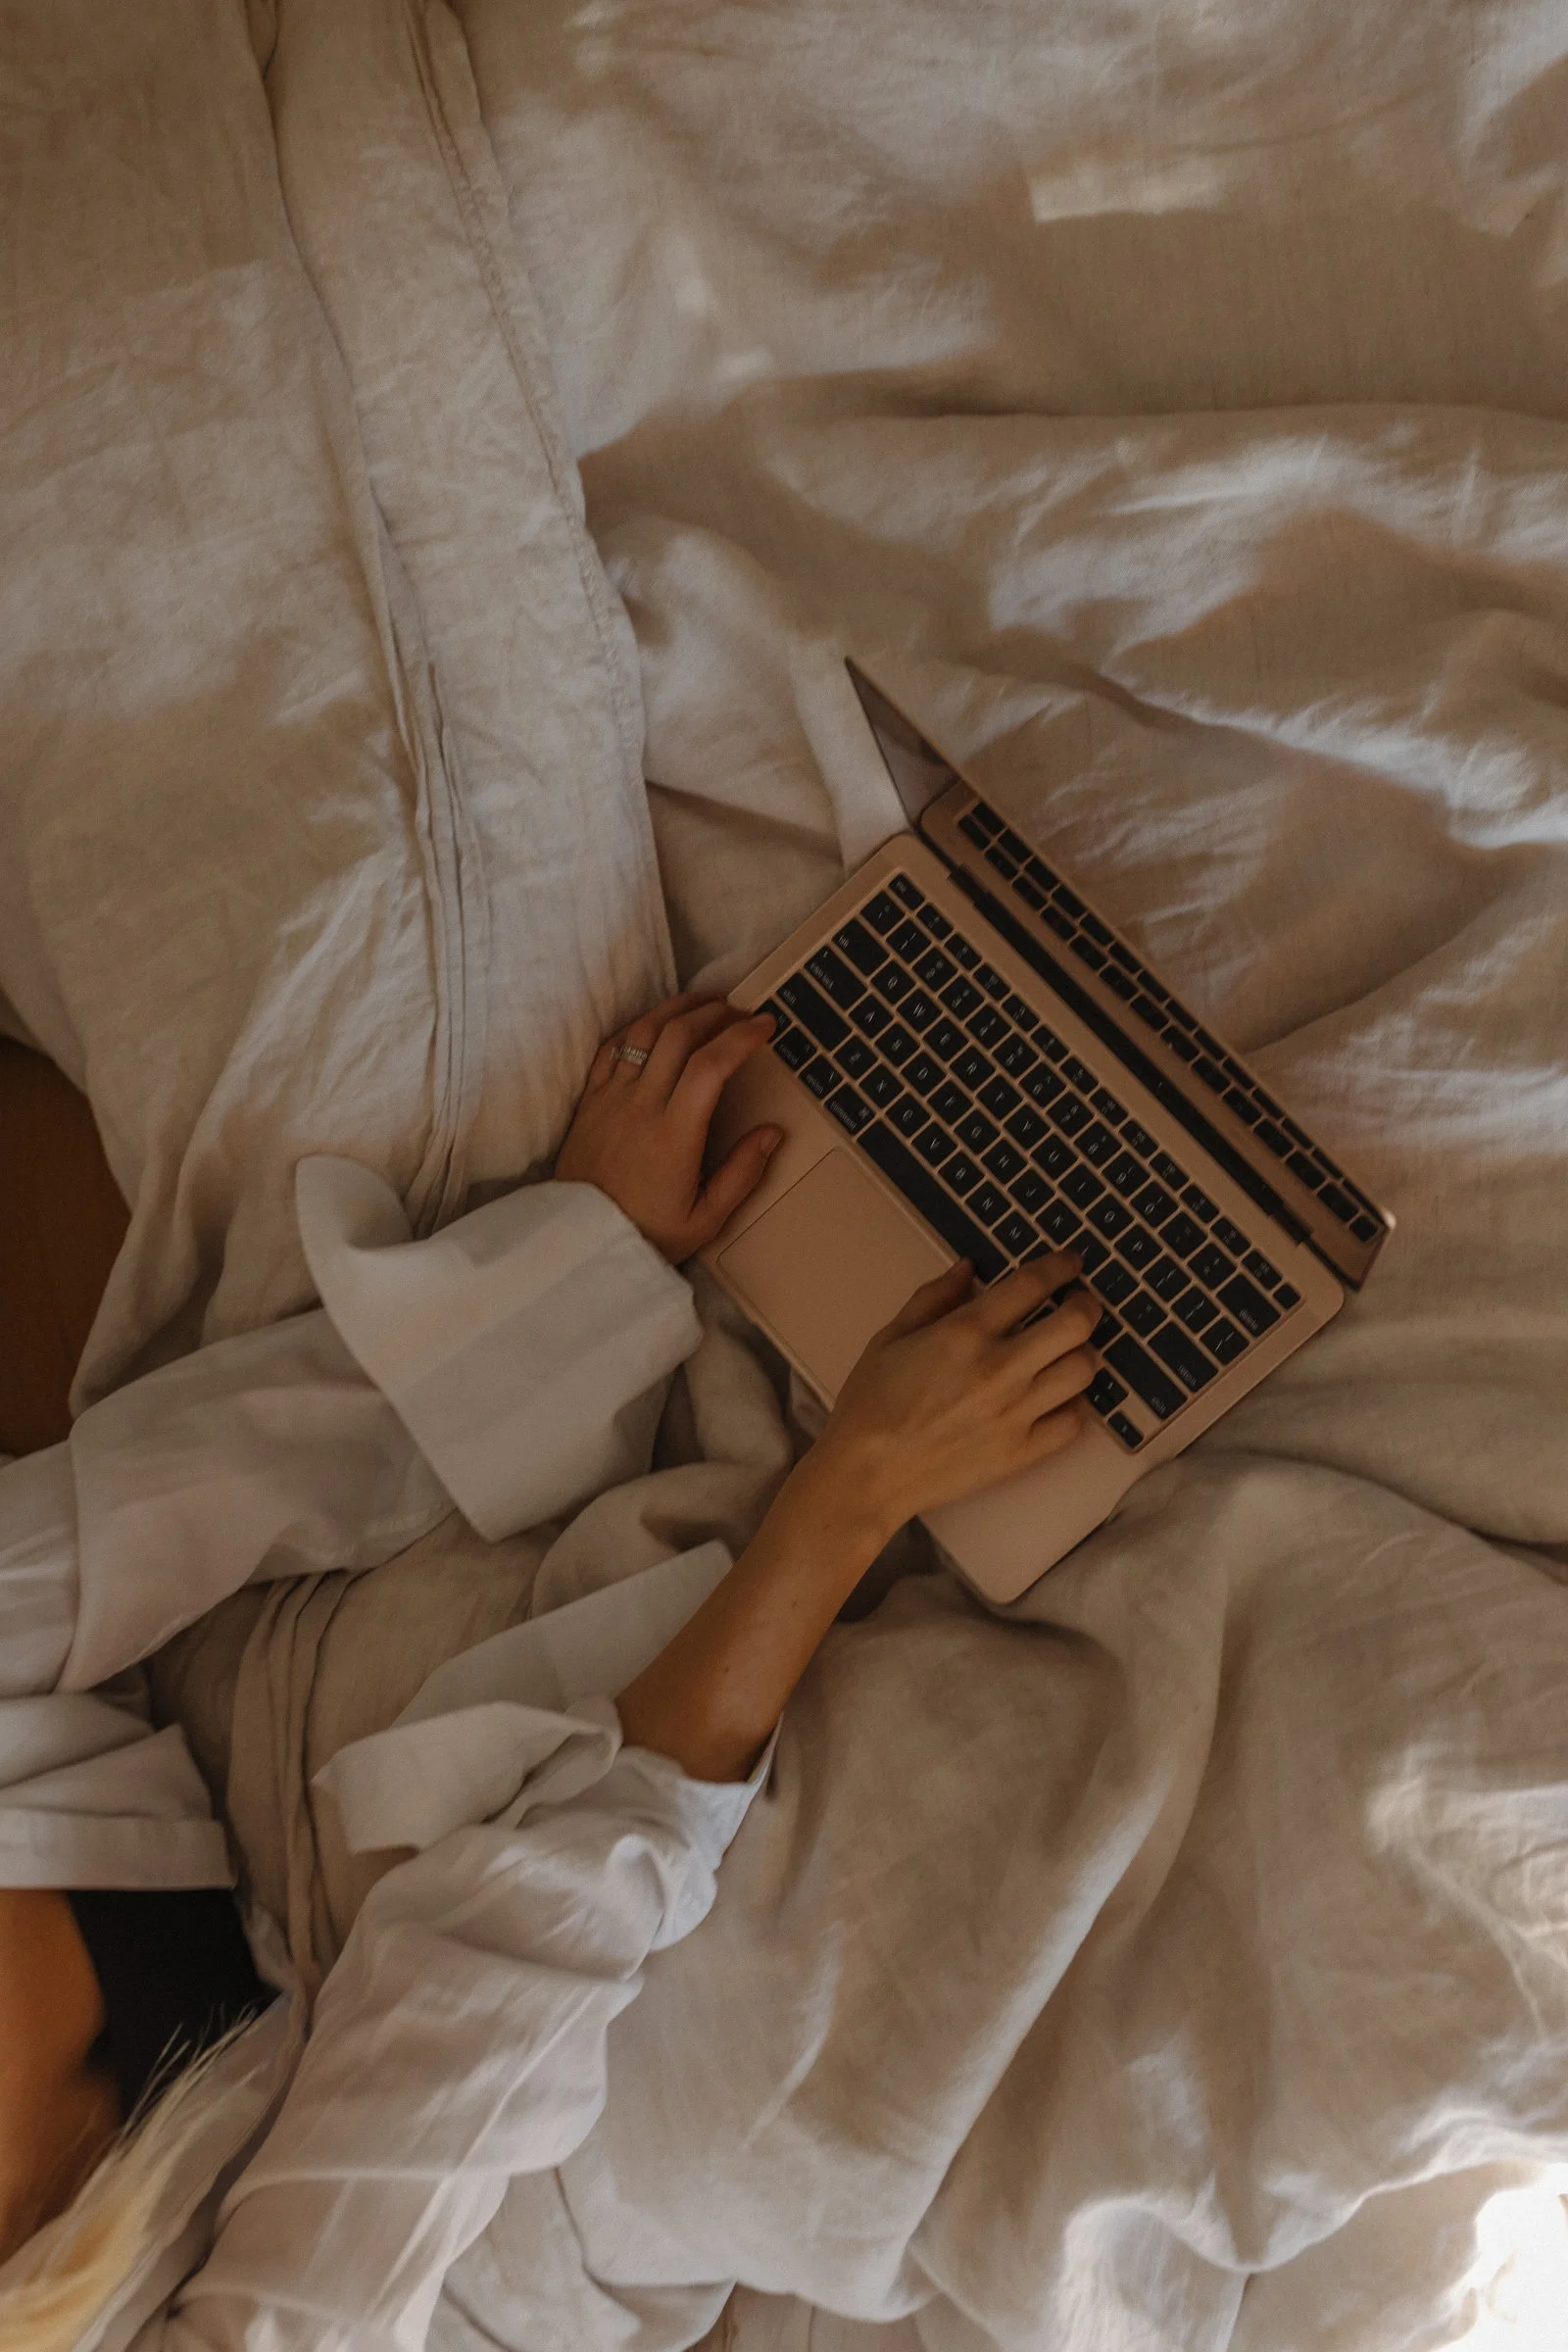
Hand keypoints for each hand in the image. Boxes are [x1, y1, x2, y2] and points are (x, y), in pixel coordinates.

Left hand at [556, 991, 781, 1261]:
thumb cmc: (645, 1234)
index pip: (711, 1064)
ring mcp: (610, 1099)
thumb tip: (772, 1134)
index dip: (742, 1036)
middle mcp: (641, 1107)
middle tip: (742, 1013)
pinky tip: (658, 1025)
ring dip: (678, 1008)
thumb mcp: (705, 1219)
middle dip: (717, 1012)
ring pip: (644, 1031)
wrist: (580, 1243)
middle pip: (679, 1034)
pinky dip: (639, 1026)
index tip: (765, 1026)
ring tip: (706, 1004)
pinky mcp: (589, 1101)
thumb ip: (743, 1174)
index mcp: (674, 1135)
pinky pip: (612, 1048)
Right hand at [801, 1253, 1097, 1542]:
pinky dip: (1074, 1405)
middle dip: (1087, 1304)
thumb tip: (969, 1268)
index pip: (1033, 1285)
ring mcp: (1016, 1413)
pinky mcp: (1022, 1452)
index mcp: (965, 1333)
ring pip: (1083, 1371)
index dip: (1061, 1266)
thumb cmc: (871, 1403)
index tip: (1071, 1262)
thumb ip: (934, 1297)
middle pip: (1076, 1324)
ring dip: (1083, 1353)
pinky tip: (1058, 1398)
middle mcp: (999, 1368)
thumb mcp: (891, 1337)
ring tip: (1069, 1351)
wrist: (867, 1474)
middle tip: (1080, 1303)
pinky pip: (1074, 1423)